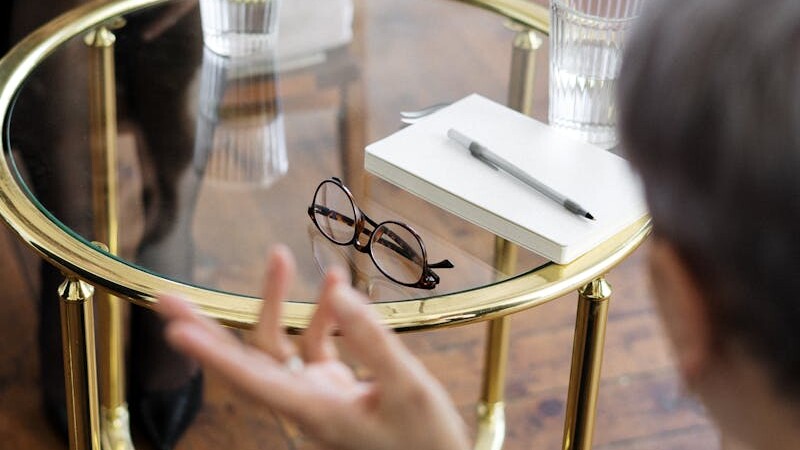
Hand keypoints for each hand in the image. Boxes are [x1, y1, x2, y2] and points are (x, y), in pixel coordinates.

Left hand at [157, 245, 469, 449]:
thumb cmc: (424, 439)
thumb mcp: (407, 386)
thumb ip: (372, 340)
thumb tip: (338, 294)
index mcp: (315, 411)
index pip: (252, 379)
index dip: (212, 353)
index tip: (175, 329)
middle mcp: (305, 402)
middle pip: (245, 361)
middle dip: (208, 327)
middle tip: (168, 298)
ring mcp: (317, 392)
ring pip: (278, 345)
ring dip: (277, 301)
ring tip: (280, 256)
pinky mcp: (332, 385)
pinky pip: (314, 344)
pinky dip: (322, 314)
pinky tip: (333, 283)